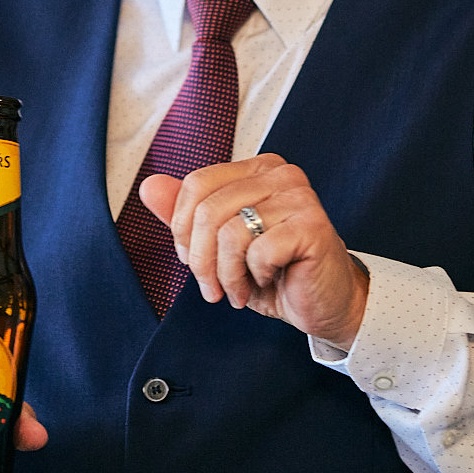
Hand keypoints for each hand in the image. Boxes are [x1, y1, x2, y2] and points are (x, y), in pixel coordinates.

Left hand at [140, 153, 369, 347]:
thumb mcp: (221, 246)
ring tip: (236, 292)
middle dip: (201, 260)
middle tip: (212, 288)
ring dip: (225, 274)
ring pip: (229, 232)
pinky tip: (266, 283)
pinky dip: (252, 277)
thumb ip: (187, 215)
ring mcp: (300, 197)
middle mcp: (281, 174)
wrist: (325, 304)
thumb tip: (148, 186)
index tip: (193, 261)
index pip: (197, 184)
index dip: (183, 229)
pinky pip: (258, 251)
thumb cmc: (275, 273)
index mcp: (258, 169)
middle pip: (208, 209)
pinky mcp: (313, 226)